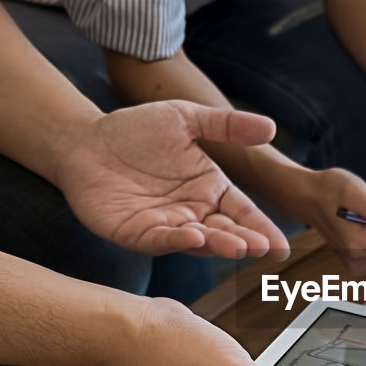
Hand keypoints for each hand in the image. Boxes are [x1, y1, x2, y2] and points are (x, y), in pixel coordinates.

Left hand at [54, 100, 289, 258]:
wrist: (84, 140)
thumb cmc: (134, 129)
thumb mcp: (185, 118)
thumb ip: (226, 125)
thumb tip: (270, 127)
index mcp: (210, 189)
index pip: (243, 212)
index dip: (262, 227)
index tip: (281, 243)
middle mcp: (192, 212)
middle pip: (225, 231)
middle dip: (244, 241)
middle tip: (261, 246)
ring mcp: (165, 226)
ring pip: (197, 240)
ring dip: (217, 244)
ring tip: (236, 246)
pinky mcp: (136, 234)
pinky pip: (160, 240)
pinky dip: (177, 241)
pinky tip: (194, 236)